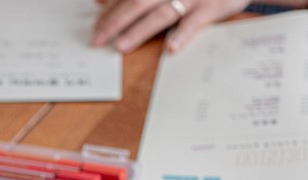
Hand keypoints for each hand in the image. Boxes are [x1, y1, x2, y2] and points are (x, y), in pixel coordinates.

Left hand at [91, 0, 248, 52]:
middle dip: (115, 21)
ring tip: (121, 46)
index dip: (110, 8)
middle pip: (138, 1)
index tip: (94, 22)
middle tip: (97, 39)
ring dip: (140, 30)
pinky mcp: (213, 6)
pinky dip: (182, 34)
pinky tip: (170, 48)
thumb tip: (101, 2)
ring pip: (162, 13)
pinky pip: (195, 21)